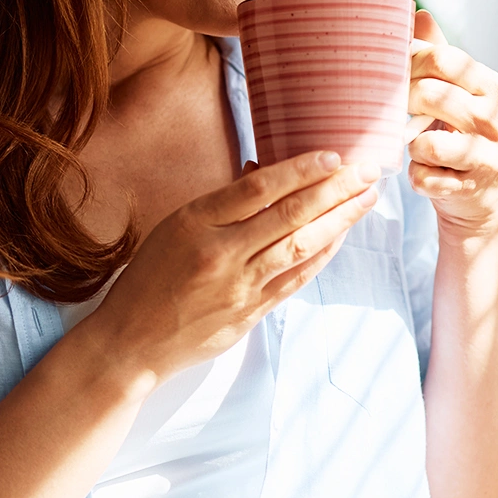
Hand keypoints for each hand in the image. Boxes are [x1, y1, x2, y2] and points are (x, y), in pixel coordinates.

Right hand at [86, 151, 380, 385]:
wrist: (130, 342)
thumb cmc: (147, 280)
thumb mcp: (171, 229)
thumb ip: (218, 206)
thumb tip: (262, 175)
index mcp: (193, 223)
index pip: (258, 188)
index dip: (300, 169)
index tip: (333, 155)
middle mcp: (219, 253)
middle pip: (289, 214)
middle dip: (335, 189)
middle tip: (367, 171)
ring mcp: (237, 287)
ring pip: (299, 246)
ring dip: (339, 220)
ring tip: (366, 199)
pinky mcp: (248, 314)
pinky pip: (294, 279)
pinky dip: (320, 256)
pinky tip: (340, 238)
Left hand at [407, 10, 497, 239]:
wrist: (485, 190)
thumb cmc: (461, 132)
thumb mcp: (457, 91)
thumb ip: (438, 54)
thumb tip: (418, 13)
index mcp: (489, 85)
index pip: (442, 59)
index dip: (408, 64)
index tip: (393, 76)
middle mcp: (493, 117)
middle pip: (431, 96)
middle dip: (403, 105)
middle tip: (397, 113)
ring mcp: (484, 154)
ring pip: (426, 143)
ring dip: (411, 145)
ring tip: (417, 146)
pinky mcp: (468, 186)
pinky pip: (423, 177)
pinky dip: (416, 176)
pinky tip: (425, 173)